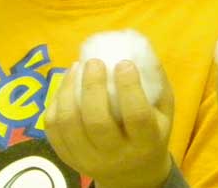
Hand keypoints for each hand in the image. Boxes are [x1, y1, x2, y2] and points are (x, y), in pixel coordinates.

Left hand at [45, 59, 173, 187]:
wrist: (132, 174)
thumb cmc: (151, 133)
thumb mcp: (164, 110)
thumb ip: (156, 81)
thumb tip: (140, 45)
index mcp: (145, 143)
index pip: (137, 116)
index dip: (129, 87)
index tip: (124, 63)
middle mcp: (115, 156)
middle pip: (97, 122)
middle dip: (93, 87)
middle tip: (94, 62)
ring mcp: (87, 159)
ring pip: (68, 124)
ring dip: (69, 90)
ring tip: (76, 67)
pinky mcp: (67, 158)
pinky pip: (53, 128)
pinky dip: (56, 101)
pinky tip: (66, 84)